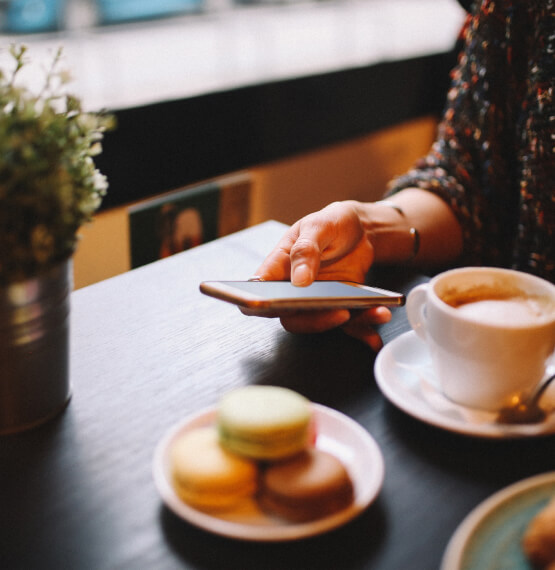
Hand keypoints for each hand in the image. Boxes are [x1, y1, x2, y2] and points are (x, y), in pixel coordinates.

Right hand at [250, 201, 390, 349]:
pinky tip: (381, 317)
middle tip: (340, 313)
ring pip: (322, 323)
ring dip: (350, 323)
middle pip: (292, 318)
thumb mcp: (318, 226)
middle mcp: (294, 290)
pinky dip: (366, 326)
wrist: (361, 228)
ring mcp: (316, 300)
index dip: (257, 305)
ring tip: (376, 312)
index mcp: (279, 267)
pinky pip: (348, 324)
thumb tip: (298, 280)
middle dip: (315, 321)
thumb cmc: (331, 222)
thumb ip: (305, 250)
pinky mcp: (339, 306)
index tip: (274, 307)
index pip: (259, 292)